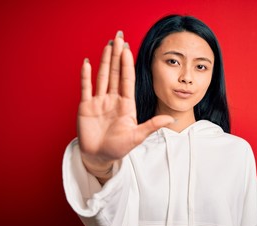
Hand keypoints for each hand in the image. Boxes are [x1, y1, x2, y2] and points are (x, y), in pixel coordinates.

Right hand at [77, 31, 172, 178]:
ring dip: (104, 61)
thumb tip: (171, 118)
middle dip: (116, 56)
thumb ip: (152, 125)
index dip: (127, 64)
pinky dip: (85, 76)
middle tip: (118, 37)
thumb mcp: (137, 136)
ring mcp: (99, 101)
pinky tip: (88, 63)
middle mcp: (113, 99)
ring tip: (107, 46)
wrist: (99, 156)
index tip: (128, 49)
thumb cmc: (118, 148)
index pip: (127, 79)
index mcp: (126, 104)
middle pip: (115, 73)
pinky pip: (86, 88)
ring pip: (102, 77)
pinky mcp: (86, 106)